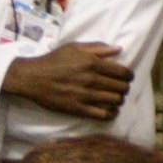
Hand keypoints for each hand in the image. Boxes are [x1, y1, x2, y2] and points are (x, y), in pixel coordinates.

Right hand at [2, 41, 132, 119]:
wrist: (33, 77)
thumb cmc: (54, 60)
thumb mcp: (74, 47)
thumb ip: (97, 47)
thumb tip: (118, 49)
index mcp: (92, 63)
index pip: (122, 72)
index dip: (129, 75)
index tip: (127, 77)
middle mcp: (91, 79)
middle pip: (121, 87)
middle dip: (125, 88)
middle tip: (121, 88)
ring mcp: (85, 96)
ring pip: (115, 101)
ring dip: (119, 100)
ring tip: (116, 98)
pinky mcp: (78, 109)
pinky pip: (102, 115)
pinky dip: (111, 114)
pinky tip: (111, 111)